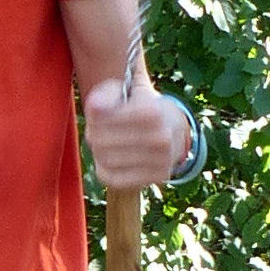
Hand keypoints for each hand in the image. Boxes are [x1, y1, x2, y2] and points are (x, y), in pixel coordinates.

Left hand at [83, 76, 188, 190]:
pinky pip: (115, 179)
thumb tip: (94, 105)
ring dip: (97, 152)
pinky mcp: (156, 177)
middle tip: (92, 131)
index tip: (93, 114)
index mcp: (153, 112)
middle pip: (102, 140)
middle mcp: (160, 137)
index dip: (93, 116)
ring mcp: (160, 160)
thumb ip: (111, 92)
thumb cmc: (146, 109)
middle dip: (92, 134)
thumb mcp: (134, 91)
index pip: (106, 118)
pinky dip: (103, 170)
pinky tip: (106, 160)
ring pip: (107, 160)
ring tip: (99, 144)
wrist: (177, 132)